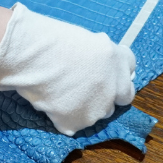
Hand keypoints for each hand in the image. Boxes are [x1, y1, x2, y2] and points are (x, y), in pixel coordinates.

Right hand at [0, 3, 135, 135]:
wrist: (33, 55)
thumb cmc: (52, 39)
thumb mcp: (85, 41)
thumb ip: (98, 56)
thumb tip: (97, 66)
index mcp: (117, 59)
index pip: (129, 65)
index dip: (115, 67)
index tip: (103, 68)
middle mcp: (115, 86)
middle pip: (123, 95)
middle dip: (109, 92)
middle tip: (87, 85)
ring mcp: (98, 108)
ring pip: (99, 112)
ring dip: (88, 106)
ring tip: (64, 92)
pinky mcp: (78, 122)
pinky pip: (73, 123)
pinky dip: (64, 116)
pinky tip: (51, 101)